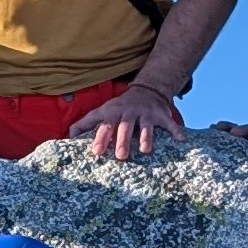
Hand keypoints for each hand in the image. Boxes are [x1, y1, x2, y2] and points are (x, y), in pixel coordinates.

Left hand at [71, 84, 186, 160]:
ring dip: (146, 137)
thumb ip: (84, 124)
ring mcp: (146, 113)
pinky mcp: (161, 115)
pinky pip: (169, 122)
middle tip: (121, 157)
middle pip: (125, 127)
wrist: (145, 91)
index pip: (105, 125)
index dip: (100, 138)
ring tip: (145, 151)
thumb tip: (66, 137)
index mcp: (113, 113)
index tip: (96, 152)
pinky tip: (180, 139)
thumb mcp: (101, 112)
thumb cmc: (118, 108)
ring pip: (146, 126)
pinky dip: (175, 130)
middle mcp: (129, 113)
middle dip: (122, 140)